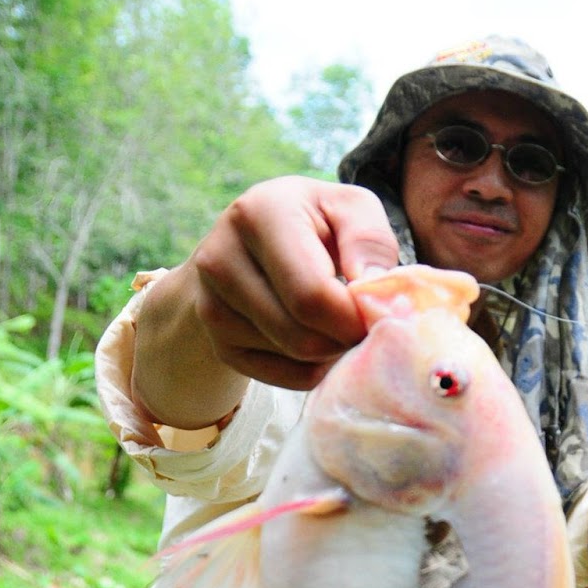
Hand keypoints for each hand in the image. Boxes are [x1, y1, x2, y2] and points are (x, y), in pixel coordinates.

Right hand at [188, 178, 400, 391]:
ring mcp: (210, 306)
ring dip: (331, 352)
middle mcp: (220, 260)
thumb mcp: (350, 209)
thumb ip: (370, 240)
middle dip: (346, 339)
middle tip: (364, 321)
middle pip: (303, 337)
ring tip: (337, 320)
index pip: (312, 295)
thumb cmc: (316, 223)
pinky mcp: (218, 344)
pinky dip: (310, 367)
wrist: (255, 242)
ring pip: (294, 360)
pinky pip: (281, 378)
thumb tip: (371, 291)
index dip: (355, 318)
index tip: (377, 311)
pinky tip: (315, 335)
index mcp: (258, 215)